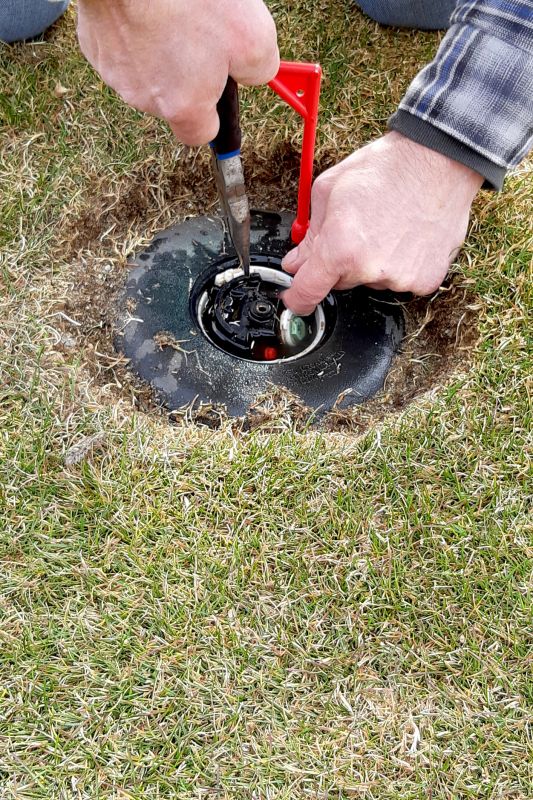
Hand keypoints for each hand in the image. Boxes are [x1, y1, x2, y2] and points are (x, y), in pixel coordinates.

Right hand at [77, 0, 278, 144]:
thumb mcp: (253, 36)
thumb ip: (260, 69)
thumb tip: (253, 75)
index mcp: (182, 106)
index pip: (199, 134)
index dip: (214, 113)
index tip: (221, 91)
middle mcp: (143, 98)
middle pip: (173, 99)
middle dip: (189, 73)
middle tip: (203, 34)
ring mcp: (114, 71)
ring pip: (147, 71)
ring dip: (162, 49)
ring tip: (175, 12)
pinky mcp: (94, 43)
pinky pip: (123, 46)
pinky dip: (137, 29)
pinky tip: (148, 5)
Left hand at [281, 132, 482, 314]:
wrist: (439, 161)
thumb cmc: (387, 168)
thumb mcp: (330, 189)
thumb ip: (310, 233)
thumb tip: (297, 262)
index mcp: (341, 249)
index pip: (308, 292)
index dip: (297, 299)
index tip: (295, 300)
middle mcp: (370, 269)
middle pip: (341, 282)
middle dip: (341, 262)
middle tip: (357, 229)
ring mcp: (400, 278)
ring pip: (372, 281)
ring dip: (373, 262)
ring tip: (388, 227)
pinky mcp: (425, 280)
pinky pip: (401, 281)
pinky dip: (401, 265)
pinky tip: (407, 237)